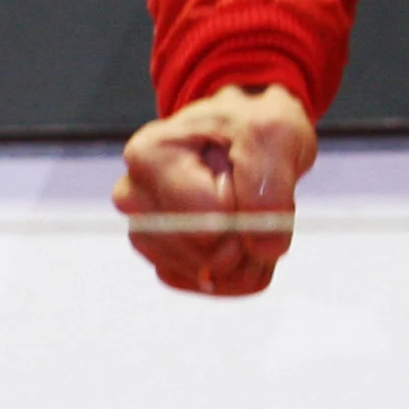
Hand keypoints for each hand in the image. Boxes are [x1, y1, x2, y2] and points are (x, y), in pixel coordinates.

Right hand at [115, 83, 316, 296]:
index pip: (206, 220)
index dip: (247, 214)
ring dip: (246, 255)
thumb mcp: (274, 133)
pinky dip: (236, 269)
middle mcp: (134, 196)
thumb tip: (262, 248)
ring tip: (252, 212)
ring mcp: (146, 230)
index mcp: (151, 155)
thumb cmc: (251, 125)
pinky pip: (204, 283)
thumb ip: (270, 187)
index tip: (258, 181)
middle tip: (262, 199)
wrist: (244, 133)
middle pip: (203, 253)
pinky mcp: (162, 256)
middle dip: (248, 237)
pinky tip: (243, 236)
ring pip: (206, 273)